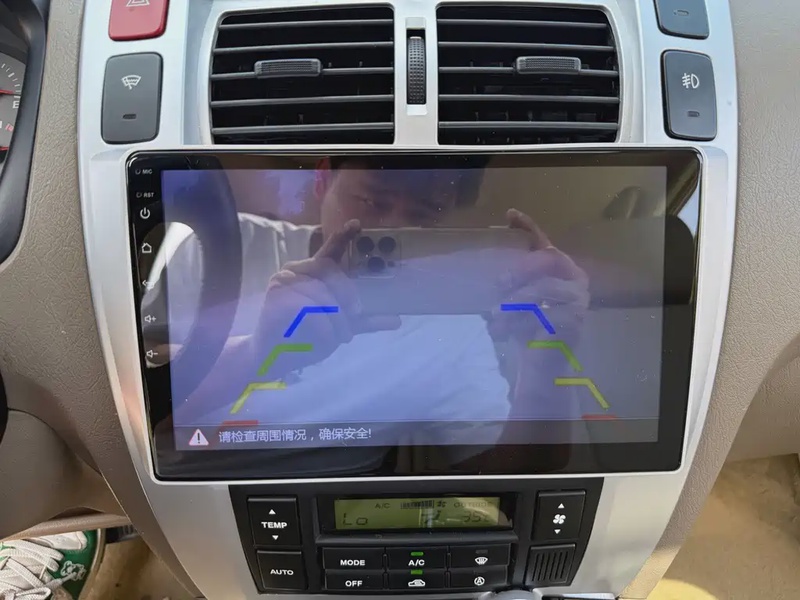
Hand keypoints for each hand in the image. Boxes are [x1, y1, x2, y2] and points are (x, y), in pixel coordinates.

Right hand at [254, 219, 399, 375]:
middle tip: (356, 314)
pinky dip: (323, 328)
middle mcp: (296, 271)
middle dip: (347, 296)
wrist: (275, 358)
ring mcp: (283, 283)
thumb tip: (395, 320)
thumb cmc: (306, 337)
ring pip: (322, 295)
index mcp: (312, 273)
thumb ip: (364, 320)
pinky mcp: (277, 299)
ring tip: (339, 337)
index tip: (357, 225)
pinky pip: (310, 310)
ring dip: (336, 320)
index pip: (330, 250)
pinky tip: (323, 339)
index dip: (343, 236)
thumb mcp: (340, 326)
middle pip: (331, 271)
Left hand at [489, 209, 589, 348]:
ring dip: (515, 302)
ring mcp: (579, 298)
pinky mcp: (576, 320)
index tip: (510, 215)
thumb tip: (482, 262)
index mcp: (559, 269)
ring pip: (544, 288)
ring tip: (495, 316)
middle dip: (520, 269)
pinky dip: (520, 323)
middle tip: (498, 284)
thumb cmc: (527, 328)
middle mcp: (575, 278)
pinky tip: (505, 332)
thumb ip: (507, 280)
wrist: (540, 364)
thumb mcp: (512, 299)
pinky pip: (545, 313)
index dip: (529, 227)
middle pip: (549, 259)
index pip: (544, 242)